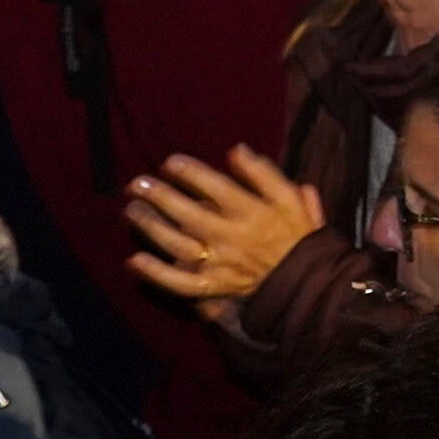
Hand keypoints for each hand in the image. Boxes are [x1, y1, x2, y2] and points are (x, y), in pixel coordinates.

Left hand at [123, 147, 326, 309]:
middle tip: (137, 182)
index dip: (189, 172)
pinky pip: (179, 282)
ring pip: (177, 244)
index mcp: (252, 212)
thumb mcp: (290, 198)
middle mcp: (231, 237)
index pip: (215, 187)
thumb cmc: (297, 236)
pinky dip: (156, 273)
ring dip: (150, 227)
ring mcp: (219, 264)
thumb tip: (235, 150)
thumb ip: (264, 173)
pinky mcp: (213, 287)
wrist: (306, 282)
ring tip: (131, 210)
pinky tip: (134, 260)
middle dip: (160, 196)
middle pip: (188, 213)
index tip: (169, 162)